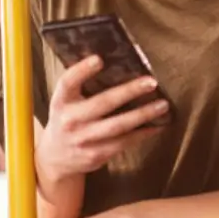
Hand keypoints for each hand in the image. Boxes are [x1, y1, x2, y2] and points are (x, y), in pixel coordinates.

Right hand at [37, 55, 167, 187]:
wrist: (56, 158)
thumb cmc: (67, 120)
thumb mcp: (65, 102)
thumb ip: (81, 85)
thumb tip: (113, 60)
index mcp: (60, 101)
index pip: (67, 82)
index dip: (82, 70)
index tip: (99, 59)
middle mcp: (70, 120)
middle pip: (102, 103)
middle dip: (129, 91)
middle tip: (151, 82)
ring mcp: (83, 140)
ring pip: (118, 126)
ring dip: (143, 115)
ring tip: (162, 105)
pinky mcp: (96, 155)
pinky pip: (123, 142)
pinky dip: (142, 133)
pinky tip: (156, 125)